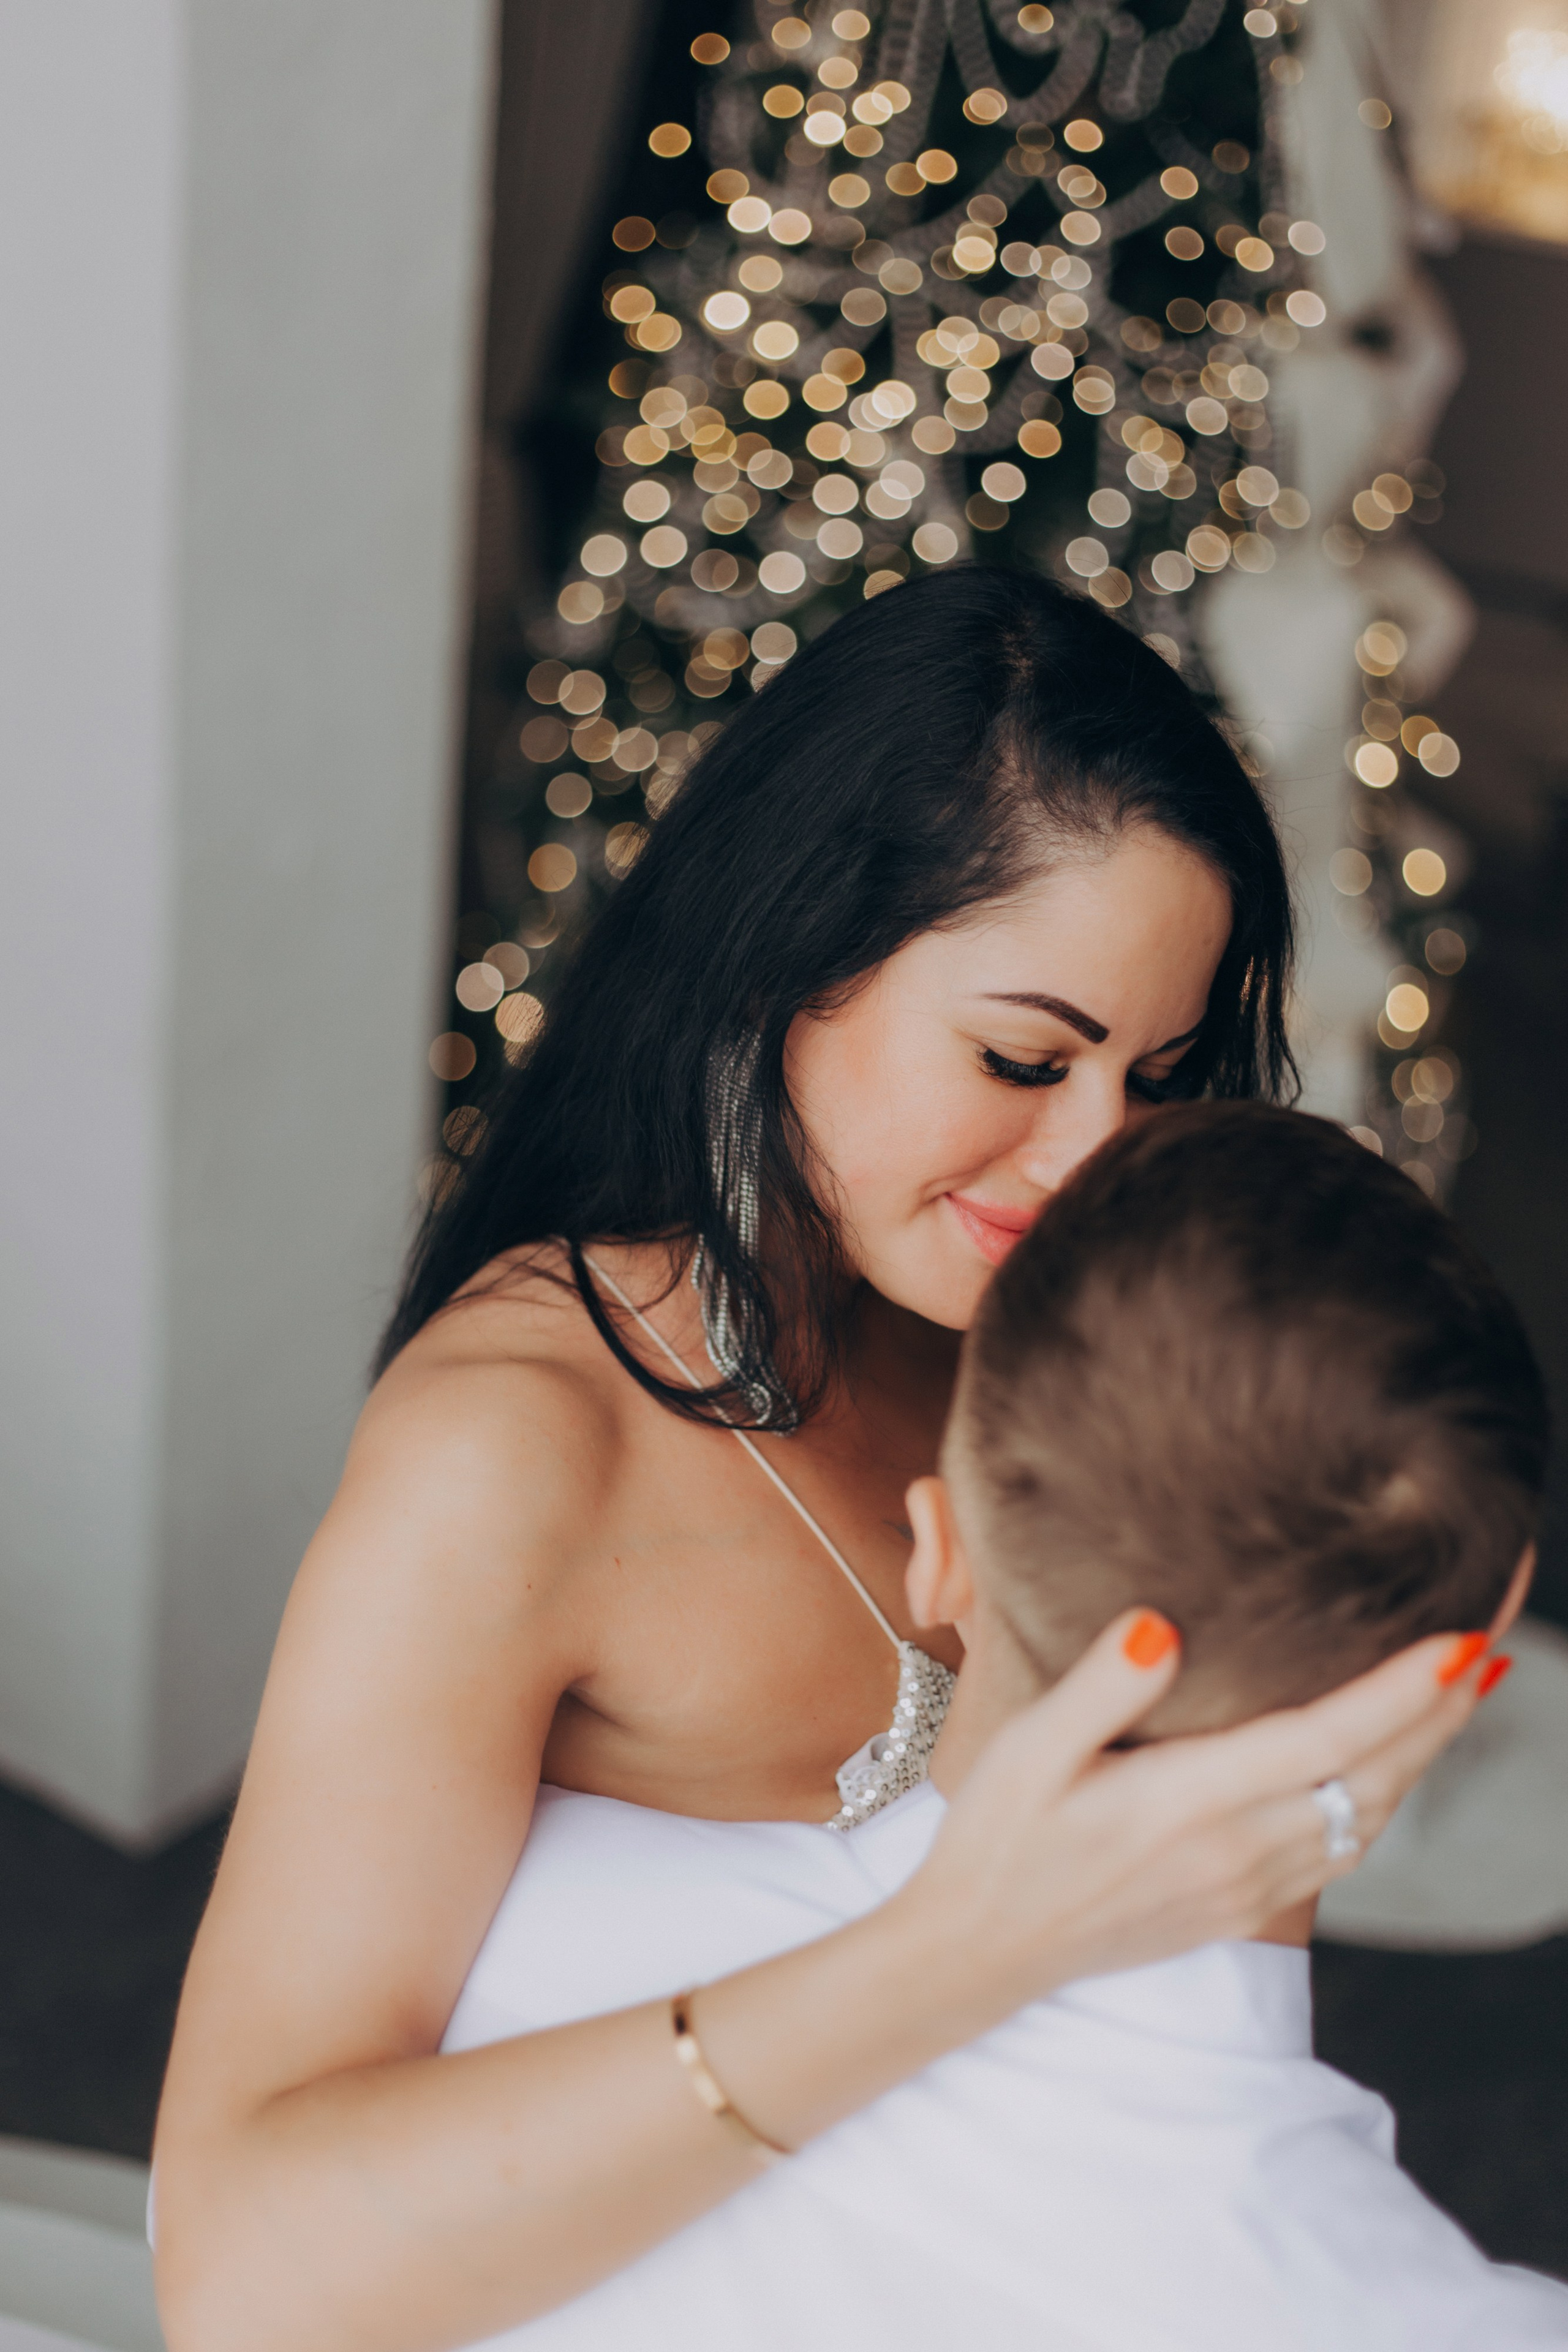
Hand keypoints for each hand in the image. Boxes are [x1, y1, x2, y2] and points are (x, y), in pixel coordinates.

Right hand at [901, 1609, 1493, 2026]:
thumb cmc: (998, 1838)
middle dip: (1439, 1714)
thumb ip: (1097, 1687)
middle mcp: (1235, 1852)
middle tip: (1488, 1646)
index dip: (1402, 1691)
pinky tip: (1388, 1766)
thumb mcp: (1025, 1750)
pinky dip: (1382, 1798)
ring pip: (1367, 1818)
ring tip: (1456, 1693)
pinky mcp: (1241, 1905)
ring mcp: (1245, 1886)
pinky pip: (1342, 1850)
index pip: (1324, 1739)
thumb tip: (1161, 1626)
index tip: (1460, 1642)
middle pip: (1372, 1780)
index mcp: (1188, 1805)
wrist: (981, 1950)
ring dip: (1421, 1755)